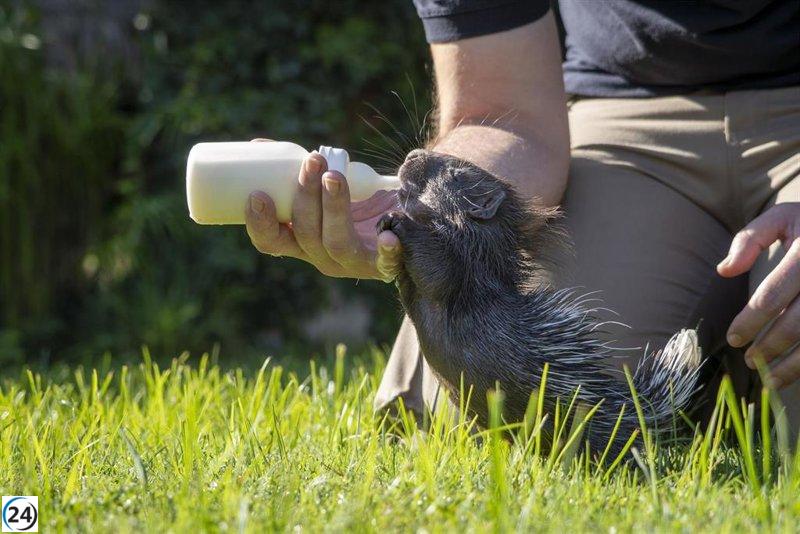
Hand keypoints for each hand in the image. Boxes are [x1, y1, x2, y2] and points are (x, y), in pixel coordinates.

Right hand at [244, 140, 401, 280]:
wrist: (406, 222)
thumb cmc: (358, 202)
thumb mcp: (325, 188)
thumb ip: (301, 170)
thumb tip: (258, 147)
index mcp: (302, 241)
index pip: (272, 241)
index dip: (260, 223)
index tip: (257, 194)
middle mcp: (323, 256)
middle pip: (305, 234)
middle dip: (305, 196)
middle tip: (312, 161)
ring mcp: (354, 262)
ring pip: (336, 241)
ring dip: (333, 207)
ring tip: (335, 176)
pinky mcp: (384, 263)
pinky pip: (385, 261)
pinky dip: (386, 250)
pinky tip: (388, 236)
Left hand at [717, 202, 799, 387]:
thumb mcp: (782, 218)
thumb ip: (750, 239)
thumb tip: (724, 271)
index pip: (772, 295)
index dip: (750, 322)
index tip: (732, 339)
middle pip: (798, 323)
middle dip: (771, 347)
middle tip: (748, 360)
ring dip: (796, 365)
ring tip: (770, 379)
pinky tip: (797, 371)